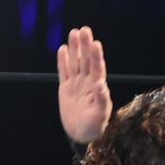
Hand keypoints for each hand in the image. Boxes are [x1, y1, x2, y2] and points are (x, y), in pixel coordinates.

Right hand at [57, 26, 111, 143]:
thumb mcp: (99, 116)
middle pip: (86, 60)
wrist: (81, 134)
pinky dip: (63, 61)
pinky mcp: (65, 88)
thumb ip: (101, 100)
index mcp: (97, 87)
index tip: (95, 43)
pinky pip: (64, 72)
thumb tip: (101, 84)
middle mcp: (87, 82)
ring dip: (74, 49)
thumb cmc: (94, 126)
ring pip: (75, 63)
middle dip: (85, 46)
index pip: (97, 67)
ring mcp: (76, 84)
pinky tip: (62, 49)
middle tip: (84, 30)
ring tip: (73, 33)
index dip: (96, 55)